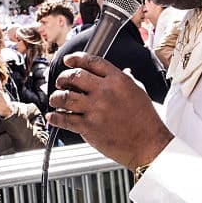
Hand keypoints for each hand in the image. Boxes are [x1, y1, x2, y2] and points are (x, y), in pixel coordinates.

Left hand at [47, 53, 172, 169]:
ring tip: (55, 99)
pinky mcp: (88, 127)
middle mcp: (105, 92)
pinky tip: (53, 116)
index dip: (76, 59)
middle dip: (63, 78)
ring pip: (65, 97)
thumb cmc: (146, 121)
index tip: (68, 60)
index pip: (92, 62)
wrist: (148, 144)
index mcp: (118, 80)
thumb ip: (128, 80)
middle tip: (60, 82)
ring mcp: (95, 109)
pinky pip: (65, 119)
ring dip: (56, 97)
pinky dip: (55, 117)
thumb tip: (125, 71)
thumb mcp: (139, 92)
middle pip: (75, 76)